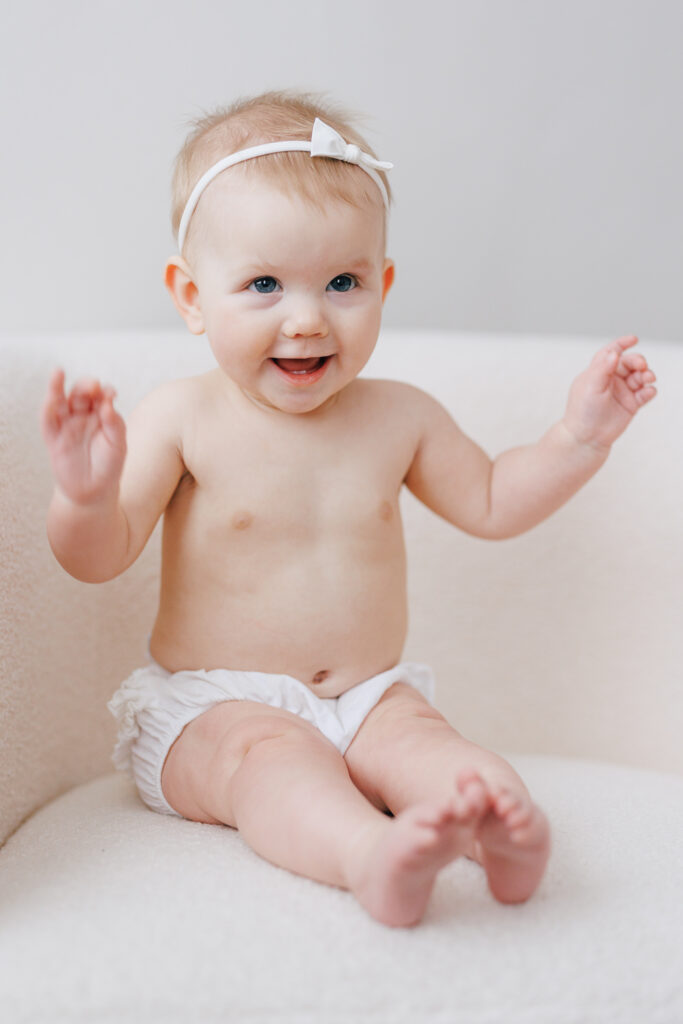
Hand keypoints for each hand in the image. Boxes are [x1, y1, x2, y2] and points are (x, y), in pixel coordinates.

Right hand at [40, 368, 126, 504]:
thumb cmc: (109, 466)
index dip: (104, 391)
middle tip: (93, 385)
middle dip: (85, 386)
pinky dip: (48, 408)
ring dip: (57, 387)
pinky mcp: (53, 438)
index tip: (110, 393)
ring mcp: (66, 426)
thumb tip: (108, 402)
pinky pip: (48, 421)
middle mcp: (82, 416)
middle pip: (80, 394)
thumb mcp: (118, 445)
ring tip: (58, 373)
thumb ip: (115, 424)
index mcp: (101, 415)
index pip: (100, 396)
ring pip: (59, 402)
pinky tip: (51, 398)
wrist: (95, 491)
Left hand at [562, 336, 656, 451]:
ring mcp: (622, 391)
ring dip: (647, 374)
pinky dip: (649, 390)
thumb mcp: (590, 386)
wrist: (586, 437)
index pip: (611, 352)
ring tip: (648, 378)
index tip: (634, 339)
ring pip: (640, 376)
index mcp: (598, 371)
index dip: (622, 344)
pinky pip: (645, 393)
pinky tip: (648, 391)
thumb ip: (603, 368)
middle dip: (638, 361)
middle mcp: (611, 379)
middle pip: (630, 363)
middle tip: (641, 366)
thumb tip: (614, 353)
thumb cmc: (582, 411)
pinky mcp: (631, 404)